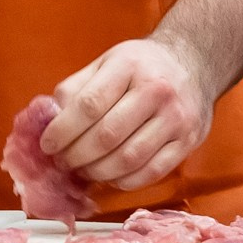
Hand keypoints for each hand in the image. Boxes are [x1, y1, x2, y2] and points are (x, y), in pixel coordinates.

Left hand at [44, 38, 210, 189]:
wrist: (194, 62)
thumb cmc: (142, 66)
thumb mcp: (106, 62)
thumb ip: (76, 88)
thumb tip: (50, 120)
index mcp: (129, 65)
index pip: (89, 105)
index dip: (63, 130)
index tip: (47, 144)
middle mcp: (156, 90)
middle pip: (107, 136)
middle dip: (76, 155)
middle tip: (63, 162)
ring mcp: (176, 118)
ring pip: (128, 159)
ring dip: (97, 172)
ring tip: (83, 169)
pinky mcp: (188, 140)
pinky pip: (151, 172)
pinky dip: (124, 181)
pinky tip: (110, 175)